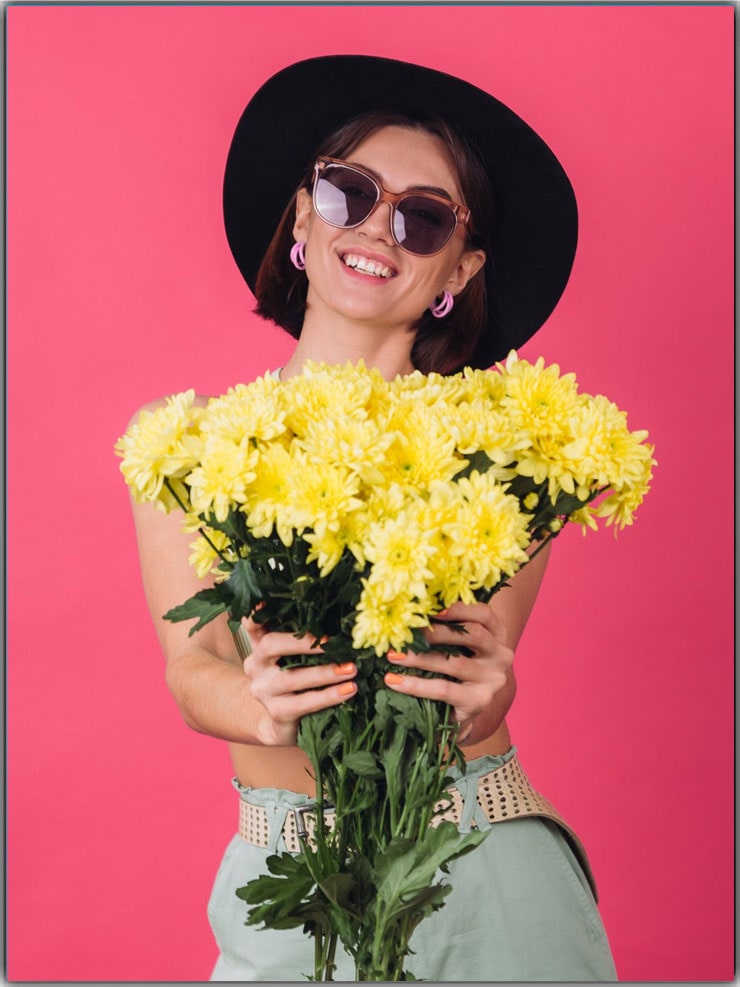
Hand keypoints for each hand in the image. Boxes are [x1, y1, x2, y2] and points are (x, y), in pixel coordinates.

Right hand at [241, 618, 357, 746]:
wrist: (279, 723)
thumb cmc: (292, 678)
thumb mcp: (291, 656)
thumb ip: (300, 635)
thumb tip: (330, 611)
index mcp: (259, 645)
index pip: (253, 623)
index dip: (257, 611)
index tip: (264, 599)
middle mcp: (256, 665)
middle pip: (271, 645)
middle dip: (303, 642)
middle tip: (333, 642)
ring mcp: (264, 690)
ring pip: (291, 678)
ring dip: (324, 672)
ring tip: (351, 669)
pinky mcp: (278, 712)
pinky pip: (304, 703)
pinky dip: (329, 696)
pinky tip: (349, 690)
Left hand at [383, 602, 513, 744]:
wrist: (467, 708)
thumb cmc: (459, 668)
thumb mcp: (460, 645)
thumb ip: (448, 628)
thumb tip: (411, 613)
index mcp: (497, 634)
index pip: (484, 614)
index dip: (460, 609)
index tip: (433, 609)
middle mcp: (500, 655)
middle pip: (473, 635)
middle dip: (436, 632)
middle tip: (406, 632)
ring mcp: (492, 680)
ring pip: (454, 663)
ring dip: (419, 658)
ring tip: (393, 656)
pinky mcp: (479, 701)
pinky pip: (443, 689)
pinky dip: (415, 685)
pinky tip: (394, 681)